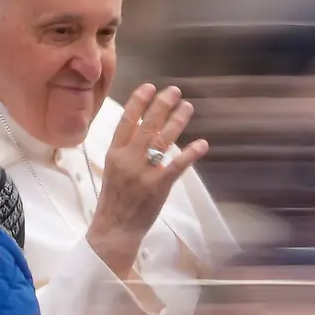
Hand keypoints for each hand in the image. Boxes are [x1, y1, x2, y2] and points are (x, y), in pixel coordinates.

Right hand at [87, 84, 207, 279]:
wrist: (114, 228)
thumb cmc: (114, 199)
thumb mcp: (112, 169)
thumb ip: (124, 148)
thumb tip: (139, 127)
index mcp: (114, 153)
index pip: (126, 121)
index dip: (138, 102)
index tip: (149, 87)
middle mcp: (128, 158)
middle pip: (147, 125)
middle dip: (162, 105)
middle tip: (174, 91)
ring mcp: (143, 172)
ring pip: (163, 139)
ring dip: (177, 121)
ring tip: (187, 107)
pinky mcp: (158, 186)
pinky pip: (177, 165)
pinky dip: (191, 153)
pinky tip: (202, 143)